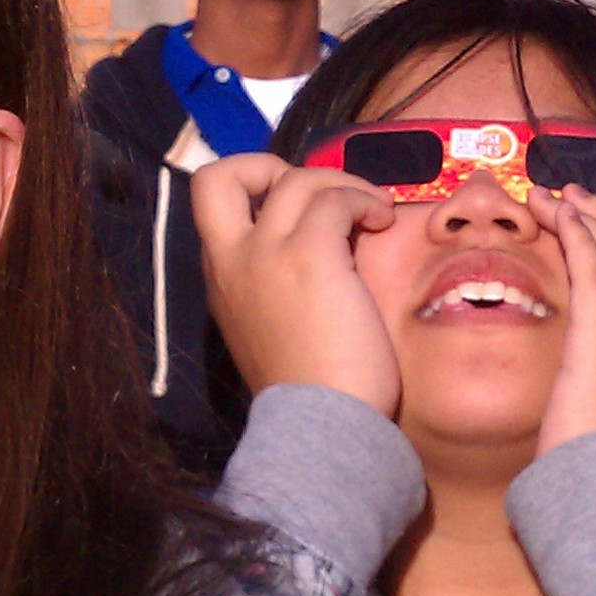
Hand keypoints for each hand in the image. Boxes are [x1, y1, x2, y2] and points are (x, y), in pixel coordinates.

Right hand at [191, 155, 400, 415]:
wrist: (321, 429)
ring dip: (341, 185)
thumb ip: (276, 289)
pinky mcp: (309, 255)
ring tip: (372, 214)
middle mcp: (231, 260)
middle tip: (314, 195)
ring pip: (295, 178)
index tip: (296, 212)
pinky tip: (382, 224)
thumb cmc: (311, 395)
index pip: (213, 211)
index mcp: (222, 282)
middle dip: (265, 166)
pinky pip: (336, 198)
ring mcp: (264, 254)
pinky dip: (364, 200)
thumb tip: (323, 249)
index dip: (252, 194)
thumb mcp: (273, 332)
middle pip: (216, 176)